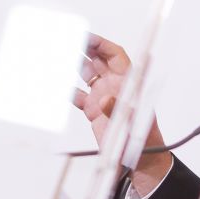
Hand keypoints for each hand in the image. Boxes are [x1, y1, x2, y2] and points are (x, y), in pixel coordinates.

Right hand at [73, 34, 169, 190]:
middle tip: (66, 39)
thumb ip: (117, 110)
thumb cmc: (143, 140)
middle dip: (83, 48)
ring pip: (87, 74)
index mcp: (128, 82)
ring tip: (58, 55)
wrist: (139, 161)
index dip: (101, 44)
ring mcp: (103, 97)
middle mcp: (115, 86)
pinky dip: (68, 89)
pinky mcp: (93, 111)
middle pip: (98, 60)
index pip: (115, 55)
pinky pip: (78, 95)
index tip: (86, 37)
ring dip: (74, 65)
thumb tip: (105, 99)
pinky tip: (57, 84)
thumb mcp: (131, 123)